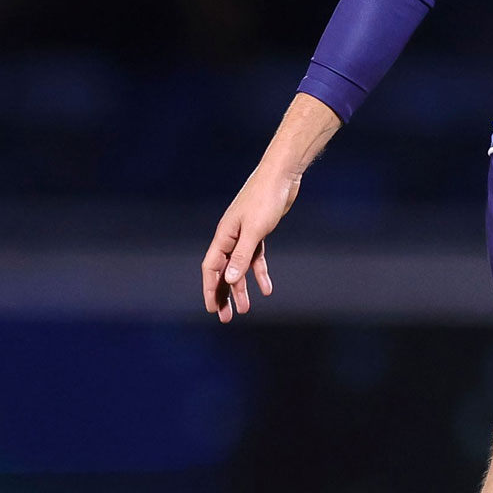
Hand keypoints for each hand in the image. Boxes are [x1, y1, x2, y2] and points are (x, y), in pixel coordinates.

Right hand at [201, 167, 298, 321]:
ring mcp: (245, 234)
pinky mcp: (259, 231)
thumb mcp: (254, 230)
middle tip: (226, 318)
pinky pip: (255, 258)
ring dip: (241, 288)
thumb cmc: (266, 198)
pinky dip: (259, 273)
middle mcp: (231, 236)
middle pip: (223, 271)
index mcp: (224, 235)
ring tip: (246, 309)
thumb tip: (230, 280)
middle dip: (223, 294)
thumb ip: (242, 255)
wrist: (282, 175)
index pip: (211, 267)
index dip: (210, 289)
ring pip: (239, 267)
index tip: (212, 309)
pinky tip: (267, 288)